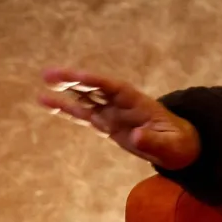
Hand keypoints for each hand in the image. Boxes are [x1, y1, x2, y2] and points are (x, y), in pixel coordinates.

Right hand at [37, 69, 200, 169]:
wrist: (178, 147)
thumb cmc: (177, 144)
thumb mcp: (170, 146)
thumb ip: (153, 141)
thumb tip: (136, 136)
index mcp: (138, 104)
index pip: (114, 88)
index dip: (96, 82)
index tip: (78, 76)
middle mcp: (122, 105)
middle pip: (96, 88)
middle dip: (75, 81)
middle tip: (50, 74)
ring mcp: (112, 113)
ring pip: (86, 99)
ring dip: (66, 92)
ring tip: (44, 86)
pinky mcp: (106, 124)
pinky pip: (83, 115)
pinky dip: (66, 109)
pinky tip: (48, 104)